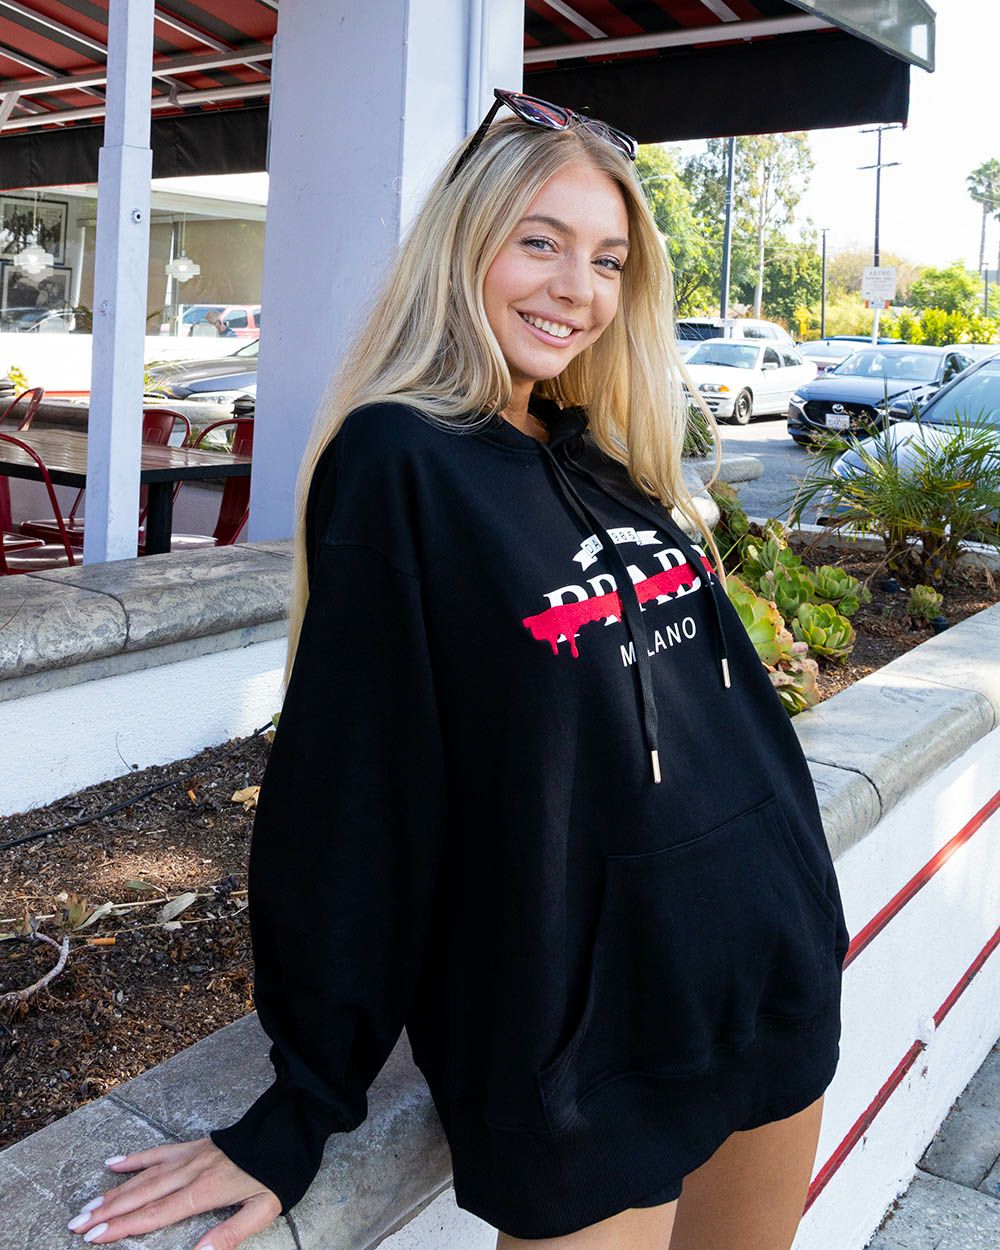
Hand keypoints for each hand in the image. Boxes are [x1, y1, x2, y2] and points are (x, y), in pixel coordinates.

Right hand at [66, 1138, 280, 1246]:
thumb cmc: (278, 1174)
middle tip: (75, 1225)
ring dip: (114, 1191)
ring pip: (144, 1175)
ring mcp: (190, 1155)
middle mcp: (191, 1171)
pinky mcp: (194, 1144)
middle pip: (142, 1195)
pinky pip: (159, 1151)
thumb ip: (230, 1233)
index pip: (156, 1214)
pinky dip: (135, 1158)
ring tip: (87, 1205)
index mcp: (205, 1191)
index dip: (124, 1226)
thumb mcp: (264, 1209)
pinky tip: (114, 1164)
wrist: (288, 1130)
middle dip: (107, 1211)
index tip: (95, 1236)